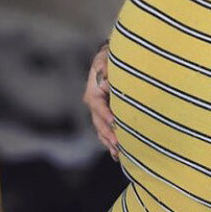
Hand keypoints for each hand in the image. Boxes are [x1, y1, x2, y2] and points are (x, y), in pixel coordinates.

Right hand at [83, 43, 118, 160]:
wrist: (110, 59)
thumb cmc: (110, 58)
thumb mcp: (107, 58)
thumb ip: (106, 66)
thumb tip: (106, 76)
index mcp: (93, 91)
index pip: (97, 105)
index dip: (105, 114)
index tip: (114, 122)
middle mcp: (93, 103)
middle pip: (98, 122)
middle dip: (107, 133)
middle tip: (118, 142)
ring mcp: (99, 111)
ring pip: (101, 130)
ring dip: (108, 141)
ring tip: (118, 152)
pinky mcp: (105, 116)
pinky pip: (105, 131)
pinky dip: (110, 142)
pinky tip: (117, 153)